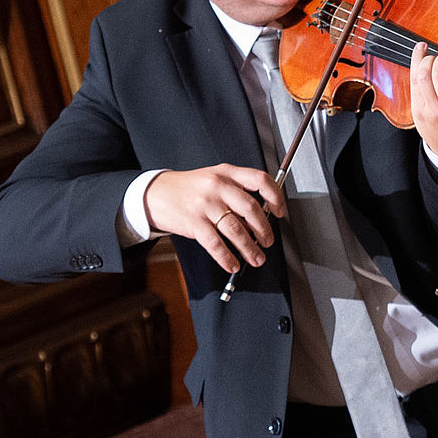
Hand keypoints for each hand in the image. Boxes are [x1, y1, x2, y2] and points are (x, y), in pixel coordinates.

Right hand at [144, 165, 285, 271]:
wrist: (156, 193)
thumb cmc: (190, 188)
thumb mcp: (215, 179)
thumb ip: (237, 192)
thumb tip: (260, 218)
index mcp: (227, 172)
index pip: (260, 180)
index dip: (275, 196)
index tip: (280, 211)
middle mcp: (218, 186)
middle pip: (251, 208)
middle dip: (264, 229)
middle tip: (268, 241)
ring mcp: (205, 204)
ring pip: (236, 229)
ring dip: (250, 248)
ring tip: (257, 258)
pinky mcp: (194, 222)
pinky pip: (215, 244)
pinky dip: (227, 257)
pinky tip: (233, 264)